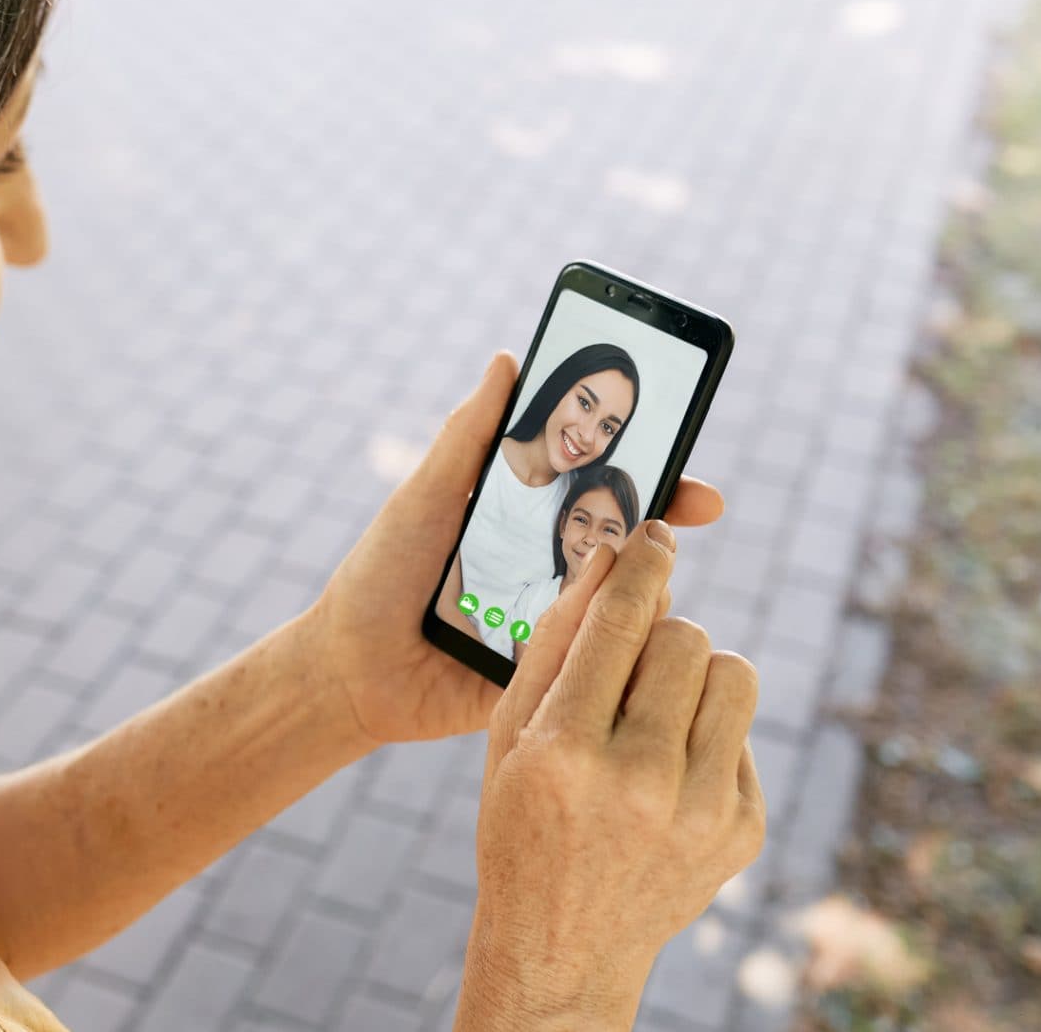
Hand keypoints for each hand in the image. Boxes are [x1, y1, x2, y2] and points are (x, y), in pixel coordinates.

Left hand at [305, 351, 724, 747]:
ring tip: (627, 564)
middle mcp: (552, 574)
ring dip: (640, 583)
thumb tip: (509, 359)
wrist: (347, 666)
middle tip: (693, 507)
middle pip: (632, 548)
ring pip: (626, 605)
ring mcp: (555, 628)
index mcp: (528, 526)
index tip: (684, 455)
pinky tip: (610, 631)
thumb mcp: (424, 496)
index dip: (652, 474)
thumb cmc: (381, 574)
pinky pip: (597, 664)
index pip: (604, 493)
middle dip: (668, 527)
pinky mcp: (549, 681)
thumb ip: (469, 435)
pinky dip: (610, 645)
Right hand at [455, 522, 765, 1030]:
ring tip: (659, 705)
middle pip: (686, 639)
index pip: (621, 624)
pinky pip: (743, 734)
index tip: (657, 531)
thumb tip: (606, 559)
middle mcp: (639, 780)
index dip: (643, 566)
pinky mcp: (744, 831)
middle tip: (632, 662)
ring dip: (696, 673)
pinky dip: (707, 732)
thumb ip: (554, 643)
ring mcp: (700, 811)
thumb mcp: (509, 732)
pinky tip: (668, 768)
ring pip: (734, 674)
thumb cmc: (522, 818)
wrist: (563, 941)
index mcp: (566, 750)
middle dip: (660, 634)